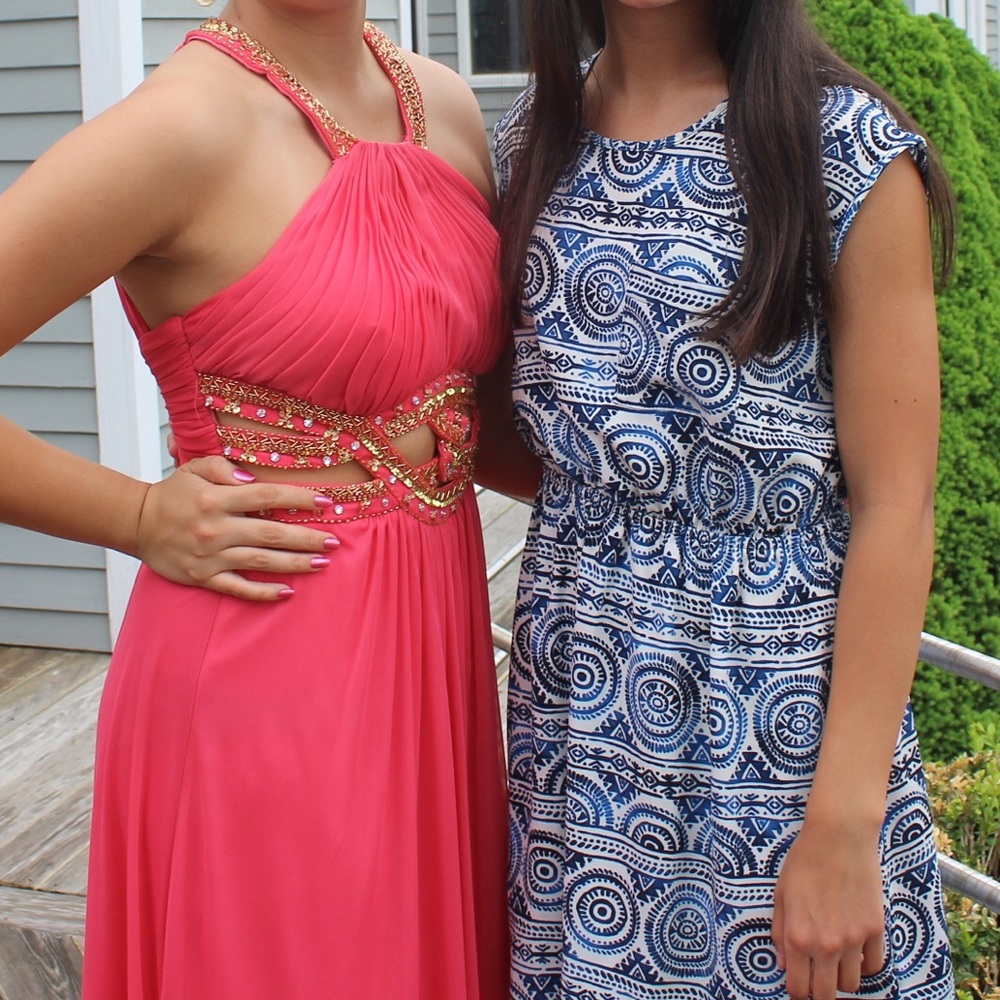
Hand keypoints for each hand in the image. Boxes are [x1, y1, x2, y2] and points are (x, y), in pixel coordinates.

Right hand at [135, 456, 339, 600]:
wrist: (136, 523)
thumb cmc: (173, 494)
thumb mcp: (194, 468)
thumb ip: (223, 466)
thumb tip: (252, 477)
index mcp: (216, 499)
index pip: (266, 497)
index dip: (298, 499)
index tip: (325, 502)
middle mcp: (216, 528)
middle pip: (271, 534)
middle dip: (306, 538)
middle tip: (334, 542)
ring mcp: (210, 556)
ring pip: (260, 562)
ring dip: (295, 564)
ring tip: (322, 564)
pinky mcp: (203, 577)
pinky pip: (238, 588)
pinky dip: (263, 592)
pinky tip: (288, 592)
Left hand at [772, 817, 885, 999]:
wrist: (838, 837)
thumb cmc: (804, 861)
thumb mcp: (781, 894)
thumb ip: (780, 931)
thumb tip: (784, 963)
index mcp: (798, 937)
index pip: (798, 988)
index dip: (797, 990)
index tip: (799, 984)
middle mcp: (826, 944)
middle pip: (826, 995)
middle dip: (819, 991)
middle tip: (817, 977)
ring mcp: (854, 939)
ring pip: (852, 984)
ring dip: (842, 977)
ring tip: (836, 959)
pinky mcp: (875, 929)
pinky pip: (875, 965)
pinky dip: (866, 964)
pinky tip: (857, 951)